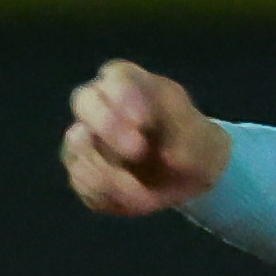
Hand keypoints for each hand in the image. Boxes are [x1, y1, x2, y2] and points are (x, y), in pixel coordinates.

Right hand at [63, 60, 231, 215]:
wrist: (190, 175)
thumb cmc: (193, 142)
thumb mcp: (198, 134)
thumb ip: (181, 133)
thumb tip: (157, 153)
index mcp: (133, 84)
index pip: (117, 75)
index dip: (123, 96)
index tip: (143, 121)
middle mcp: (102, 105)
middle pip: (84, 101)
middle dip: (107, 126)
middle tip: (137, 150)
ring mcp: (86, 137)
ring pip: (77, 147)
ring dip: (109, 174)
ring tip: (143, 194)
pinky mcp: (81, 168)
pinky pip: (81, 181)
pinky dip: (108, 196)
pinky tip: (135, 200)